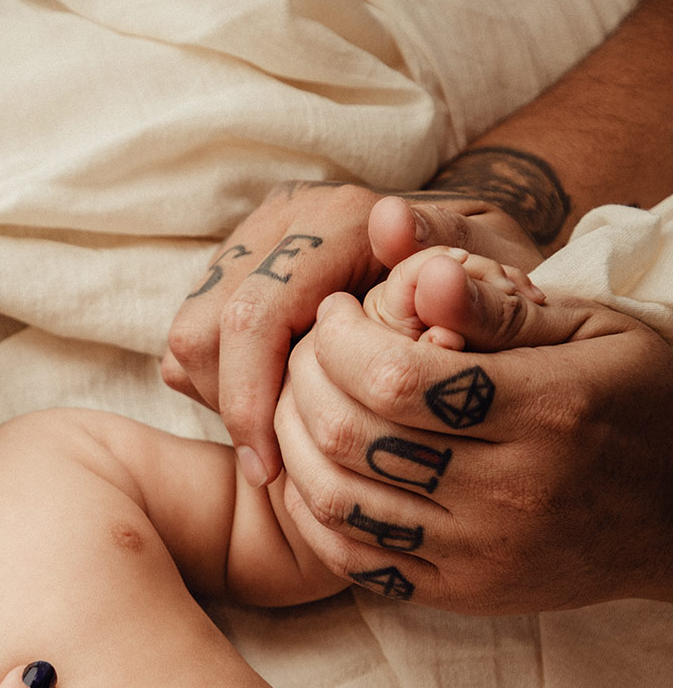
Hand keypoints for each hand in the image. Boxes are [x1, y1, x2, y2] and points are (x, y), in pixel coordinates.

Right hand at [164, 182, 541, 485]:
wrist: (472, 266)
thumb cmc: (489, 291)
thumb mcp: (497, 284)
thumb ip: (454, 269)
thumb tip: (392, 226)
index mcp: (340, 217)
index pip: (256, 314)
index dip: (251, 400)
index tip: (270, 470)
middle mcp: (284, 222)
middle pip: (205, 330)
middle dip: (232, 408)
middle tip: (271, 466)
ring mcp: (250, 246)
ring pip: (189, 340)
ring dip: (224, 400)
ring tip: (281, 436)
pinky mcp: (230, 274)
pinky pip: (192, 346)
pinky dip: (222, 389)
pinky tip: (277, 406)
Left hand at [273, 277, 672, 611]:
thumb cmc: (639, 401)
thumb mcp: (593, 331)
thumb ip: (498, 305)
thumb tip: (419, 270)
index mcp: (548, 412)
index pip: (394, 377)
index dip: (340, 339)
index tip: (336, 312)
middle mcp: (510, 491)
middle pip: (350, 437)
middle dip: (304, 380)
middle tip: (306, 350)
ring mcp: (481, 552)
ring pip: (337, 501)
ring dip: (292, 443)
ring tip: (300, 400)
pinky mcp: (460, 592)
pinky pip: (353, 556)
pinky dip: (312, 509)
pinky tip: (312, 465)